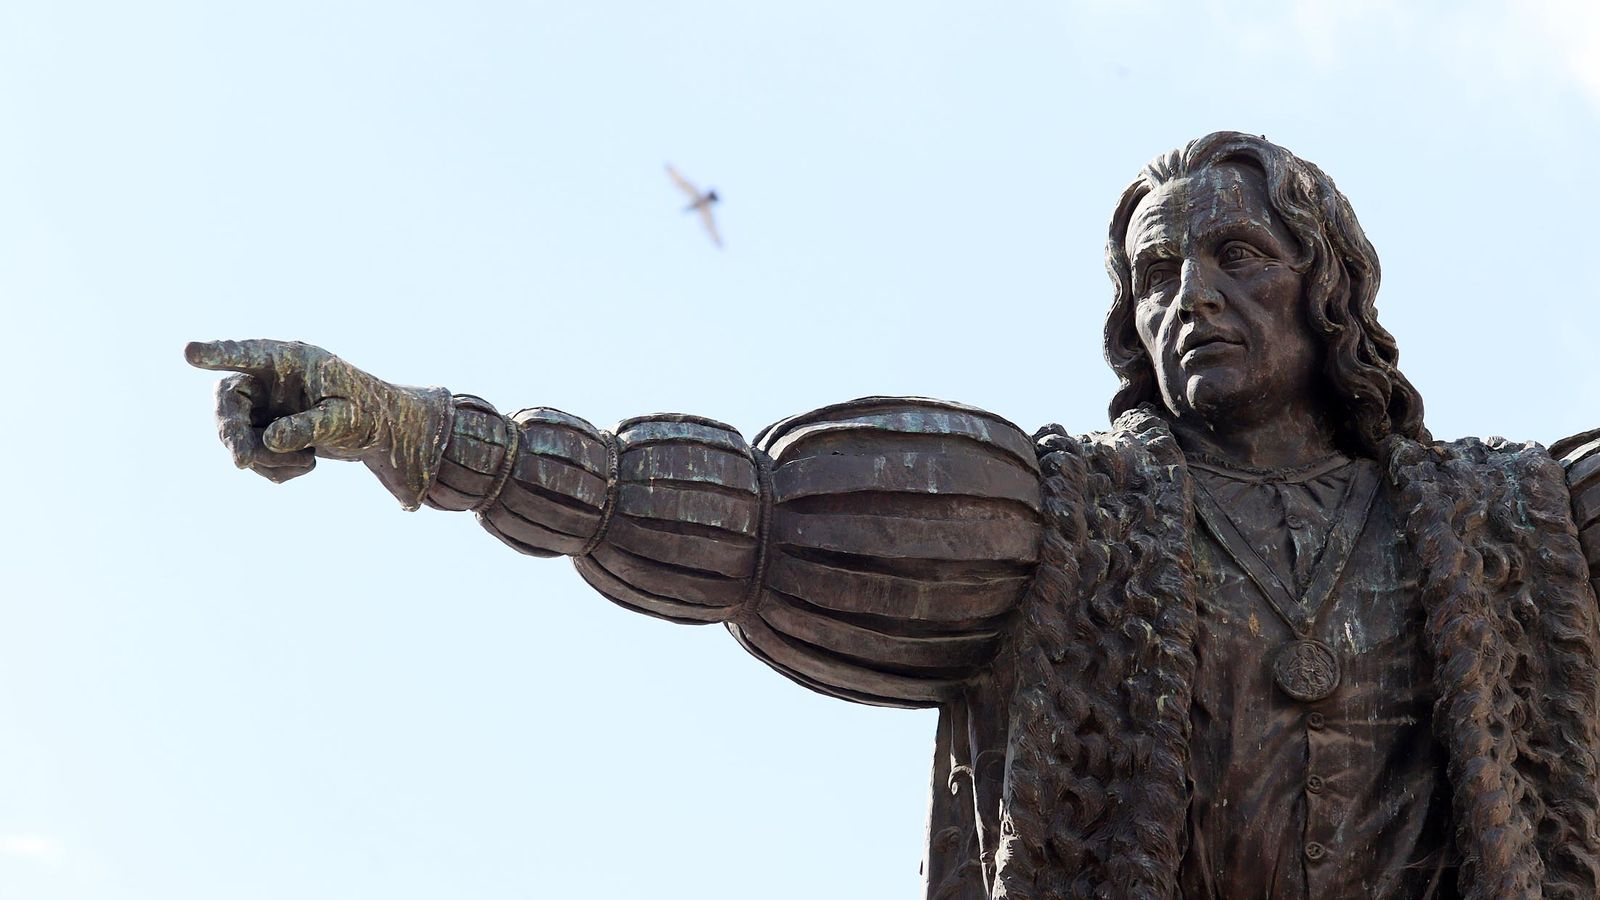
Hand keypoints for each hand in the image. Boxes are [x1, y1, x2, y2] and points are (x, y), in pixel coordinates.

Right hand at [186, 339, 450, 506]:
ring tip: (309, 463)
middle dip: (232, 434)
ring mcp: (263, 406)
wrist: (379, 432)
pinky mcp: (264, 431)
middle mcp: (269, 380)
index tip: (189, 353)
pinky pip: (254, 456)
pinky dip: (276, 469)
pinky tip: (309, 464)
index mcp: (289, 361)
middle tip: (241, 461)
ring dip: (266, 459)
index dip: (217, 354)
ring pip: (239, 436)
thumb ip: (309, 426)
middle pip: (229, 403)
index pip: (247, 354)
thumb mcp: (345, 419)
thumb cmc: (367, 413)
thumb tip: (270, 439)